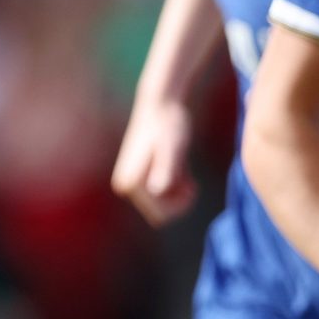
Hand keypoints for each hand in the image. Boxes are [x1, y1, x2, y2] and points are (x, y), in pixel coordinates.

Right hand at [112, 101, 198, 224]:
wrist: (161, 103)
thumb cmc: (169, 124)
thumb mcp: (173, 149)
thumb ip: (166, 169)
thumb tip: (157, 190)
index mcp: (130, 184)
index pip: (160, 215)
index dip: (181, 205)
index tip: (193, 186)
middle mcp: (124, 185)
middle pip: (160, 212)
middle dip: (178, 198)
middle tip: (189, 176)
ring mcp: (130, 180)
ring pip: (161, 203)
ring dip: (177, 190)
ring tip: (184, 168)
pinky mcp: (137, 175)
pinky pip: (160, 194)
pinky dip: (174, 184)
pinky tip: (181, 166)